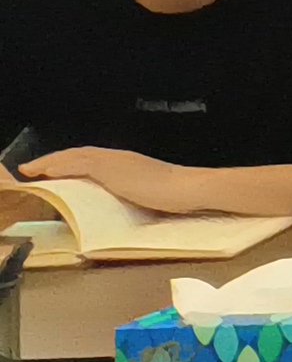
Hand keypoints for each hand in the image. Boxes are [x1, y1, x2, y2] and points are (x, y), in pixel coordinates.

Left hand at [25, 146, 209, 212]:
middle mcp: (118, 158)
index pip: (91, 160)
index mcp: (127, 164)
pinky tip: (46, 171)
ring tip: (32, 169)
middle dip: (54, 160)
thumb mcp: (148, 193)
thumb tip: (117, 207)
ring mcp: (115, 161)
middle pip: (78, 155)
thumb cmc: (176, 197)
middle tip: (32, 169)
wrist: (189, 189)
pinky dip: (60, 165)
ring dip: (50, 161)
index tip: (51, 171)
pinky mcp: (112, 168)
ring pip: (75, 156)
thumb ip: (130, 193)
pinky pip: (79, 163)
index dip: (69, 163)